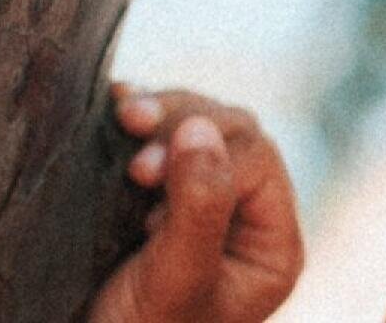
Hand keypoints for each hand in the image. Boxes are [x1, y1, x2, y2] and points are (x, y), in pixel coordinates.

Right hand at [88, 81, 304, 322]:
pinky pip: (160, 139)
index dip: (207, 150)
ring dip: (161, 112)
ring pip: (198, 128)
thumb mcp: (176, 281)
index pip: (257, 163)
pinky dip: (140, 119)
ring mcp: (202, 202)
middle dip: (182, 120)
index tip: (142, 172)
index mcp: (271, 244)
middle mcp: (245, 217)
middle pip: (232, 135)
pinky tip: (114, 105)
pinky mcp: (156, 197)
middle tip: (131, 123)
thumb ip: (199, 210)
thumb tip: (202, 129)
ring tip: (124, 113)